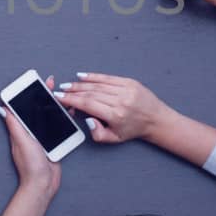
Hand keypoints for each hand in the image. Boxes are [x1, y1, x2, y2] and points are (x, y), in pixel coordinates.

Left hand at [0, 75, 62, 197]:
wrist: (43, 185)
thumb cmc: (30, 165)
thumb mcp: (21, 141)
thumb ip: (14, 124)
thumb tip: (2, 108)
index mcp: (21, 130)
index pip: (24, 107)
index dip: (29, 94)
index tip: (35, 82)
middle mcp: (30, 132)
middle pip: (37, 110)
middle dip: (44, 96)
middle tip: (51, 82)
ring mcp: (41, 138)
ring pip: (48, 117)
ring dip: (54, 106)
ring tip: (61, 94)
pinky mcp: (52, 144)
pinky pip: (57, 128)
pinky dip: (62, 120)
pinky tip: (69, 114)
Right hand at [53, 72, 173, 144]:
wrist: (155, 119)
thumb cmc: (133, 130)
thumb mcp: (114, 139)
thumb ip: (97, 133)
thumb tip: (87, 119)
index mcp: (116, 115)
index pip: (88, 104)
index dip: (71, 100)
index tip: (59, 97)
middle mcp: (120, 101)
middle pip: (90, 93)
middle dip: (72, 91)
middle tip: (60, 90)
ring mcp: (126, 89)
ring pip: (97, 84)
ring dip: (80, 84)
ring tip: (67, 85)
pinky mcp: (129, 82)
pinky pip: (107, 78)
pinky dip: (93, 76)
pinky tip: (81, 76)